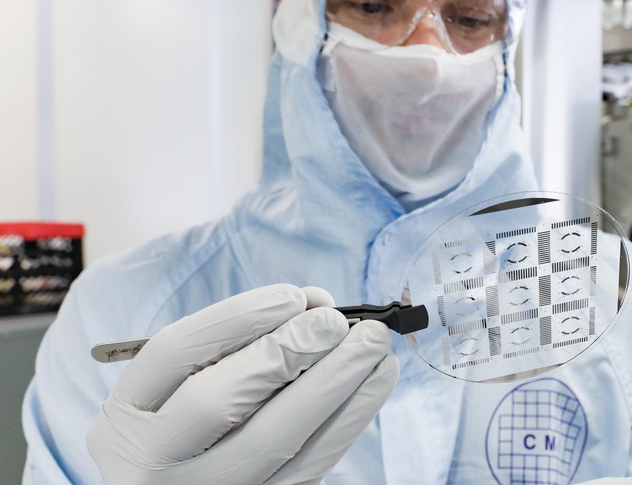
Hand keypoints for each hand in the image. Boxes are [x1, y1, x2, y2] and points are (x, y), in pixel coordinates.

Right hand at [87, 283, 398, 483]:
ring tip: (373, 346)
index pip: (173, 353)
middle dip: (285, 352)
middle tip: (337, 322)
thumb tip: (314, 304)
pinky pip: (309, 466)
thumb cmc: (185, 430)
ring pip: (272, 439)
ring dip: (334, 384)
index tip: (293, 296)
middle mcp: (152, 459)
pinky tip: (375, 381)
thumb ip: (238, 344)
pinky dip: (349, 419)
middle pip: (216, 400)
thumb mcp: (181, 388)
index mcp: (124, 416)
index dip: (238, 317)